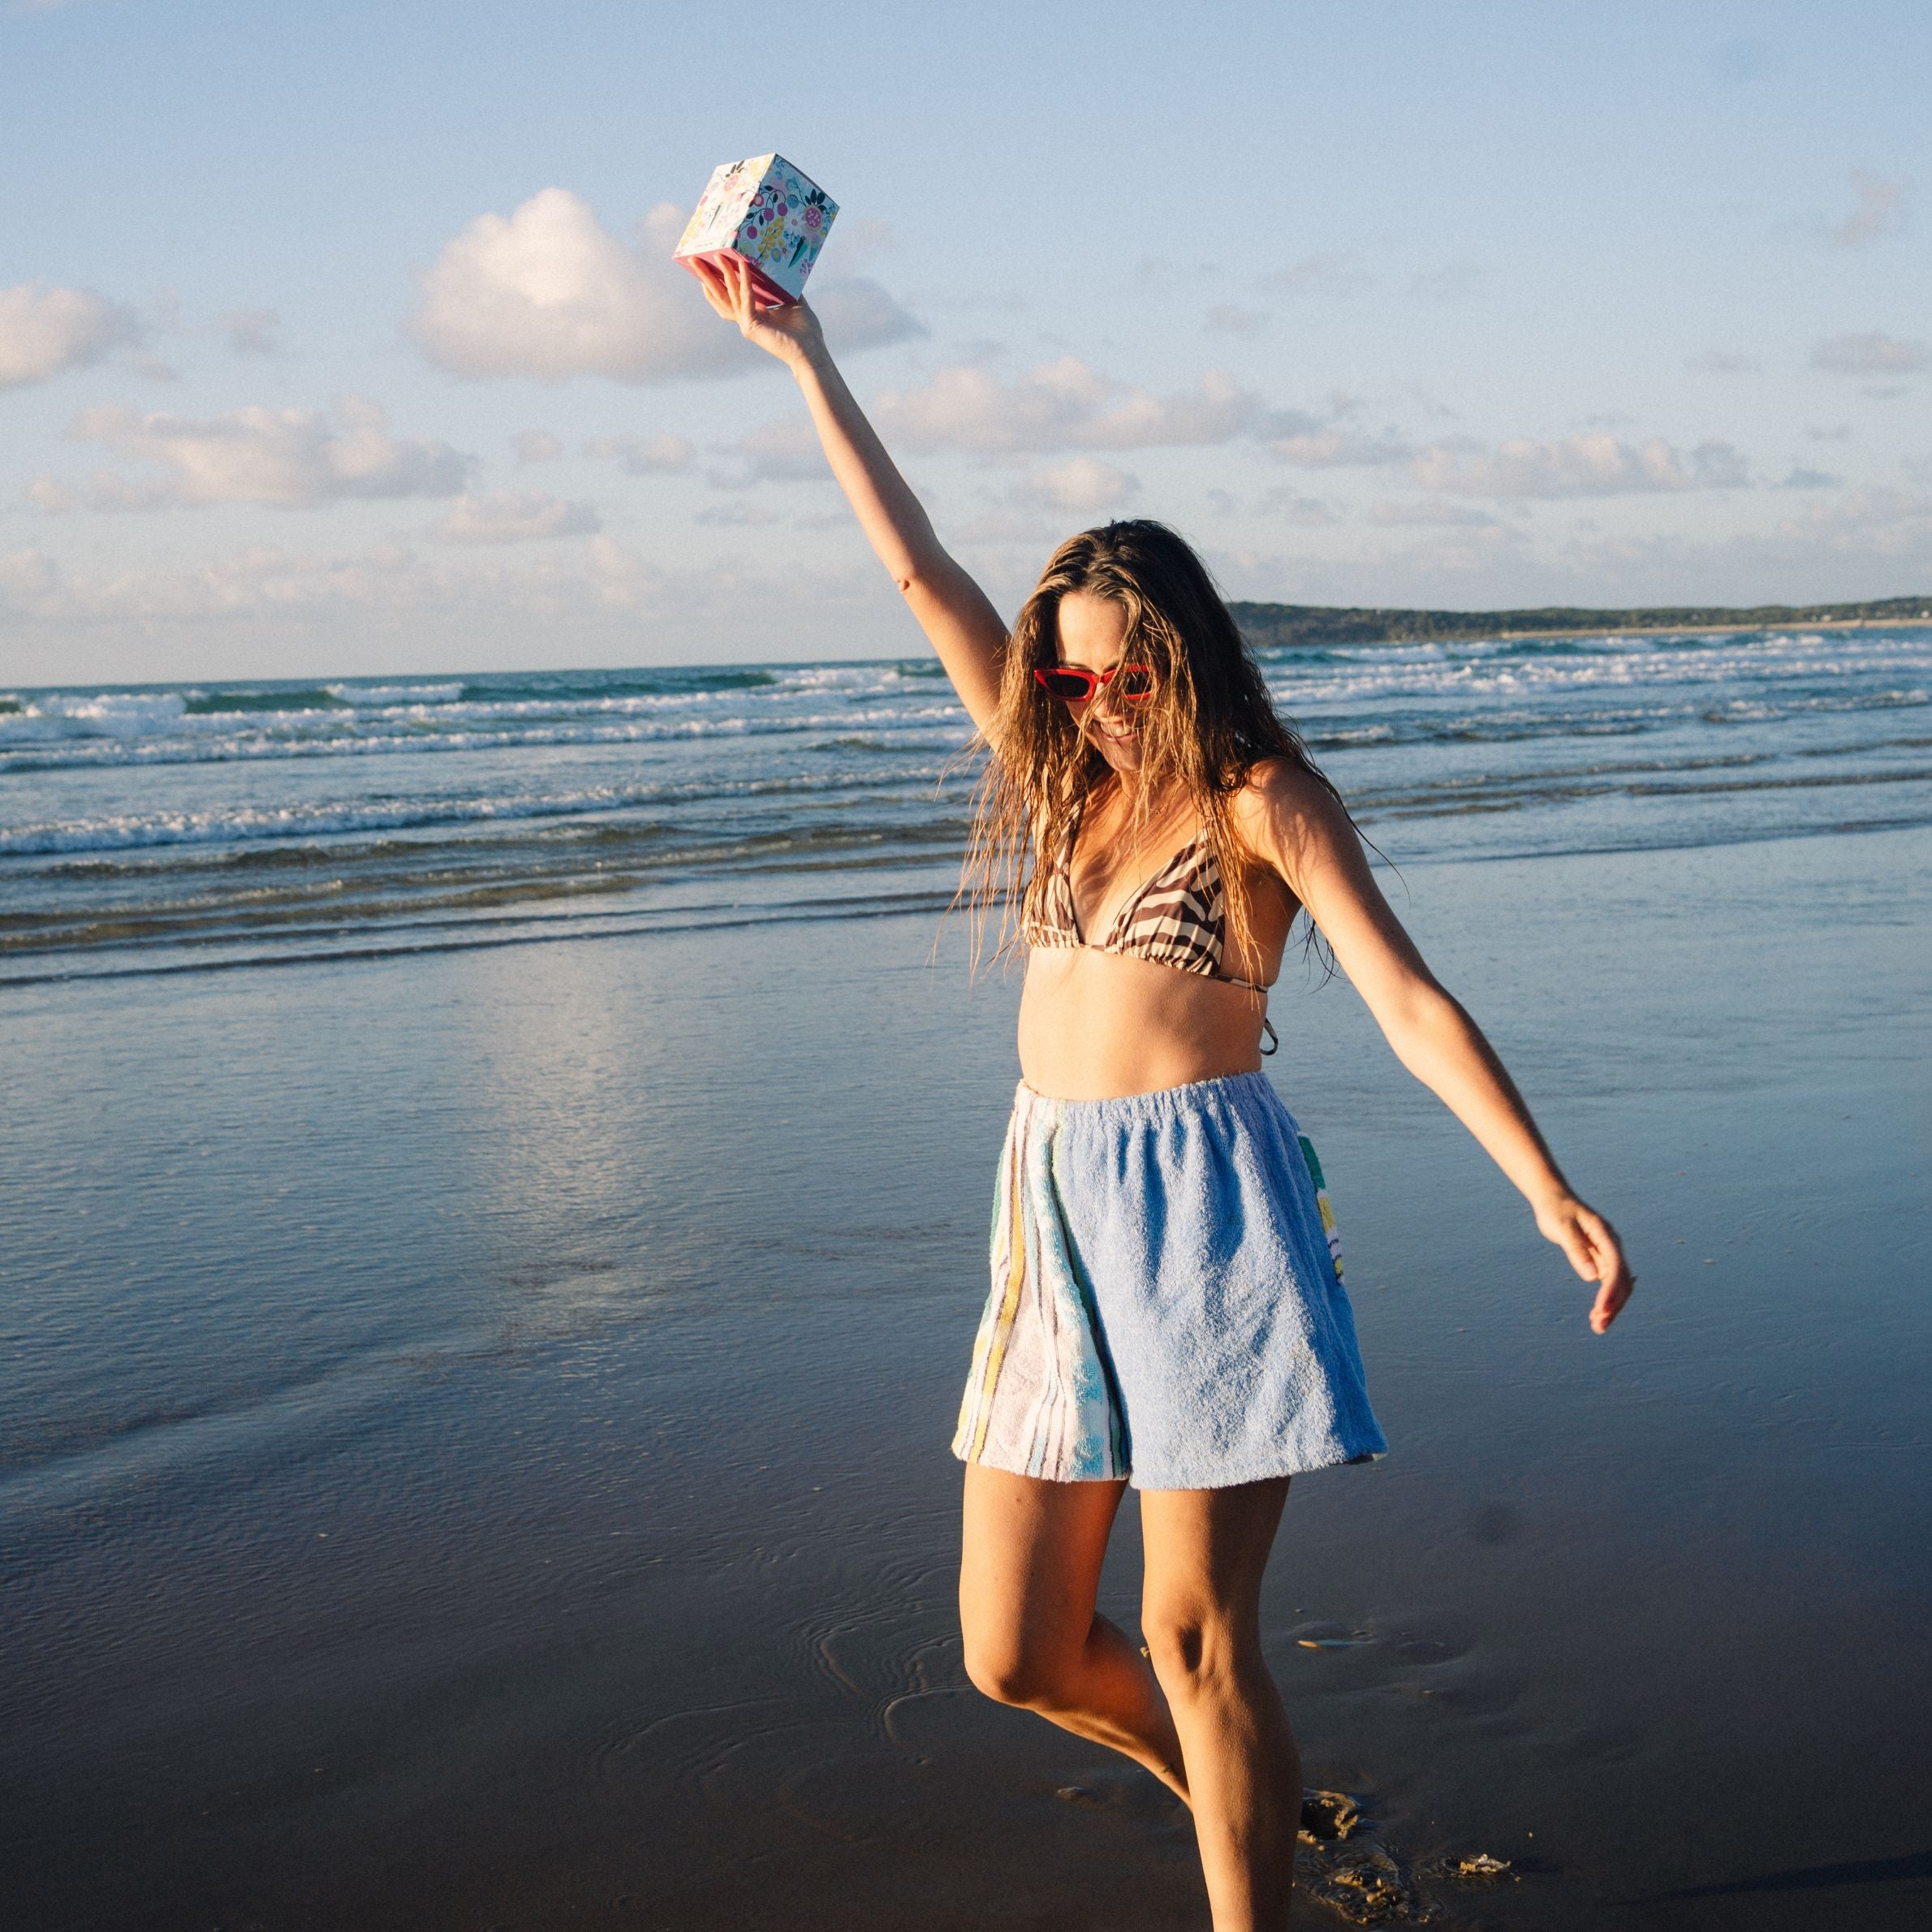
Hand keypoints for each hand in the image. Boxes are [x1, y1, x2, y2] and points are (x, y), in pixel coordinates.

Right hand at [690, 253, 823, 368]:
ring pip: (729, 295)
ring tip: (715, 256)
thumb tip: (782, 267)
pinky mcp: (752, 326)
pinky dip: (745, 281)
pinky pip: (746, 298)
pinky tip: (744, 265)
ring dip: (721, 274)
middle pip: (721, 295)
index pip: (730, 296)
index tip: (710, 263)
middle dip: (707, 277)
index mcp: (754, 315)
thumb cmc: (806, 330)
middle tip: (694, 259)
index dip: (719, 281)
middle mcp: (746, 320)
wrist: (812, 351)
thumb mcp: (794, 301)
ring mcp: (747, 324)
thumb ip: (783, 286)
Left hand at [1534, 1195, 1633, 1333]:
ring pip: (1618, 1284)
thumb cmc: (1556, 1211)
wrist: (1554, 1199)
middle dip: (1614, 1304)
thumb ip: (1576, 1251)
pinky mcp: (1601, 1258)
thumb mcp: (1562, 1229)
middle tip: (1599, 1327)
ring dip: (1612, 1306)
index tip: (1600, 1310)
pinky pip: (1609, 1283)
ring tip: (1598, 1327)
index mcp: (1606, 1236)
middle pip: (1622, 1280)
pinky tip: (1597, 1314)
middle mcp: (1612, 1245)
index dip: (1610, 1291)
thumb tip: (1592, 1278)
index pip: (1615, 1268)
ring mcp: (1608, 1252)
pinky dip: (1606, 1299)